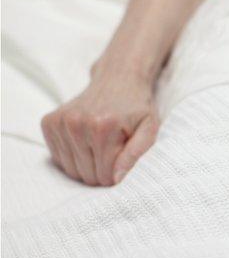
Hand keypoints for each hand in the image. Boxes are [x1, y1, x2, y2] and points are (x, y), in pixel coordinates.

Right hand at [40, 71, 158, 185]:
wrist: (118, 78)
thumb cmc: (136, 107)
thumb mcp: (149, 128)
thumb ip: (137, 153)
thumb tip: (117, 179)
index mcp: (103, 127)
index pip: (104, 175)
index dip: (116, 175)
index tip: (122, 163)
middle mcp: (77, 123)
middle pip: (86, 174)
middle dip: (101, 172)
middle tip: (112, 154)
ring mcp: (60, 122)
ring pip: (70, 169)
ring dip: (86, 165)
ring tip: (100, 147)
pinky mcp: (49, 122)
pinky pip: (57, 158)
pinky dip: (72, 156)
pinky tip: (85, 142)